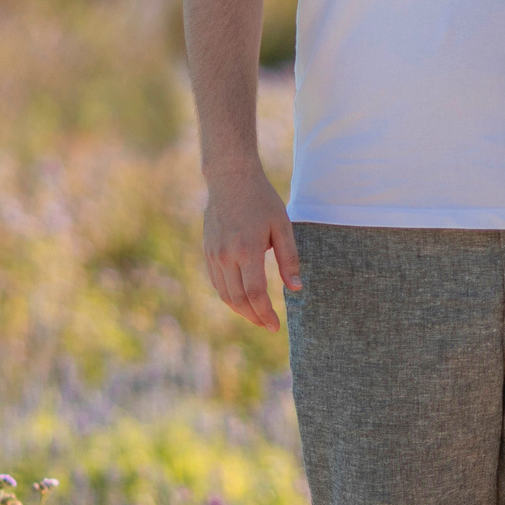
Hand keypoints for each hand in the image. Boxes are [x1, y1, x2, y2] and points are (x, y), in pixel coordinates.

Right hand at [202, 165, 299, 328]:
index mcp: (247, 250)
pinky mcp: (207, 251)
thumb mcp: (283, 226)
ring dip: (241, 310)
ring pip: (224, 294)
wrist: (230, 179)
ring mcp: (213, 254)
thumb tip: (296, 289)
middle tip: (269, 325)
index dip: (265, 313)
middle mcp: (225, 256)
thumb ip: (289, 259)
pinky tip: (243, 300)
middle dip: (254, 317)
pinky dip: (229, 297)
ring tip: (258, 316)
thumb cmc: (261, 200)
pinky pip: (217, 283)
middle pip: (238, 299)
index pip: (255, 293)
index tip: (276, 326)